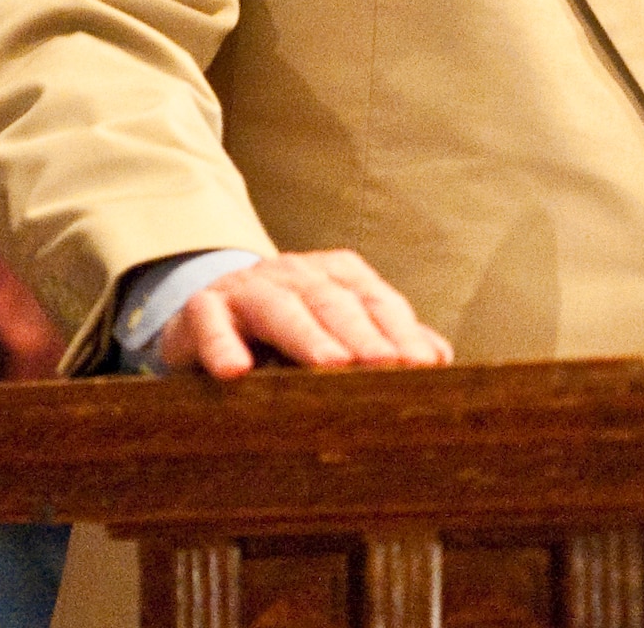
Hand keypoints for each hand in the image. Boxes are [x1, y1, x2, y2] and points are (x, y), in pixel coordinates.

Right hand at [157, 250, 452, 378]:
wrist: (210, 311)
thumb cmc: (288, 331)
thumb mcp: (337, 329)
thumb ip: (384, 340)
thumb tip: (439, 358)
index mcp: (338, 275)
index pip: (378, 302)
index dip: (401, 334)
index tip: (425, 368)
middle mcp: (298, 273)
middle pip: (335, 303)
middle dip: (362, 335)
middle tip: (386, 366)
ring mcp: (250, 287)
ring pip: (281, 308)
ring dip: (306, 336)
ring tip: (330, 366)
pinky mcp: (204, 308)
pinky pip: (211, 322)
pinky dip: (221, 344)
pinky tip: (234, 371)